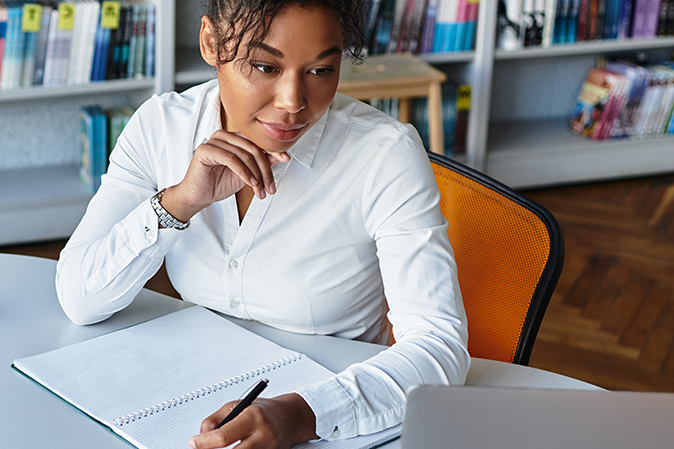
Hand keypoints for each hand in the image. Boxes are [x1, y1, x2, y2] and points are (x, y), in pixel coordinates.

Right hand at [161, 130, 290, 221]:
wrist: (199, 196)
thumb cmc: (219, 183)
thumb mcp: (247, 174)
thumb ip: (261, 163)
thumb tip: (280, 156)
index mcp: (234, 138)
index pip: (257, 141)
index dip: (273, 150)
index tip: (286, 159)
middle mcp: (224, 136)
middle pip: (253, 148)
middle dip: (265, 170)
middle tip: (271, 187)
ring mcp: (214, 141)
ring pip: (244, 154)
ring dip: (256, 174)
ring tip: (260, 189)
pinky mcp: (205, 150)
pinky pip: (231, 159)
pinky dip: (244, 172)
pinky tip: (250, 182)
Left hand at [188, 393, 317, 448]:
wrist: (290, 418)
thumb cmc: (263, 411)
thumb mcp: (237, 405)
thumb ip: (216, 420)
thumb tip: (201, 437)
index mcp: (253, 417)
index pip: (224, 436)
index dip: (204, 443)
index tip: (193, 443)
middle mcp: (263, 435)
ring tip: (217, 447)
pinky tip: (236, 447)